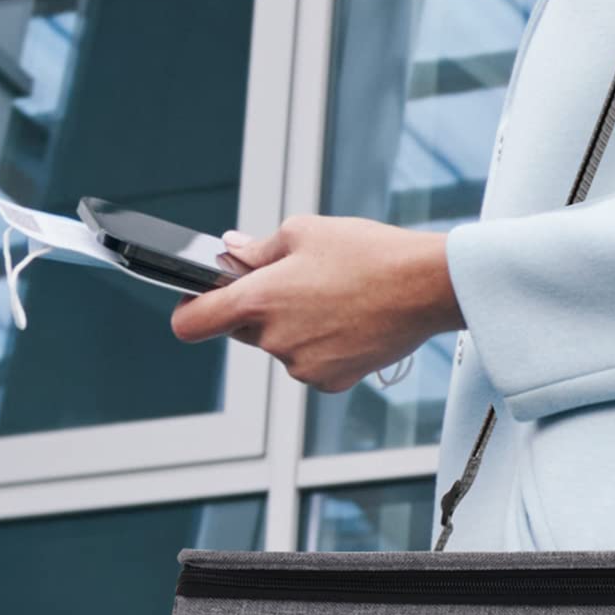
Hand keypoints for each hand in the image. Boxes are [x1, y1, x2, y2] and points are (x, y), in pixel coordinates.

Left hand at [169, 214, 464, 391]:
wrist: (426, 288)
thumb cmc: (369, 254)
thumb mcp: (304, 232)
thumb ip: (257, 249)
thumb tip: (232, 252)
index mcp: (260, 300)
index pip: (193, 322)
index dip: (188, 309)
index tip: (198, 299)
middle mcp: (276, 340)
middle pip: (242, 331)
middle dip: (258, 309)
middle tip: (294, 283)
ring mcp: (303, 367)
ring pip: (281, 347)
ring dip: (294, 327)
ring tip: (333, 299)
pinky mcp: (331, 382)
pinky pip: (310, 363)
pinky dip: (321, 346)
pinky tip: (348, 321)